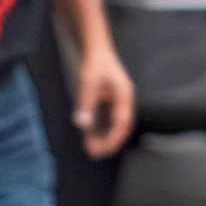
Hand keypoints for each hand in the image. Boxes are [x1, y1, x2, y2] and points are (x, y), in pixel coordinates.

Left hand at [72, 42, 136, 159]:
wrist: (96, 51)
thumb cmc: (94, 63)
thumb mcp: (88, 82)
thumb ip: (85, 103)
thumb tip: (81, 124)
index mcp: (124, 96)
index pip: (122, 122)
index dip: (113, 138)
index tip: (103, 149)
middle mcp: (123, 101)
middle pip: (121, 127)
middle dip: (110, 142)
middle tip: (96, 154)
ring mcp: (117, 103)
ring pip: (113, 126)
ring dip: (104, 138)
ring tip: (91, 151)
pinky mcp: (109, 103)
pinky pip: (106, 121)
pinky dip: (100, 131)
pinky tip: (89, 139)